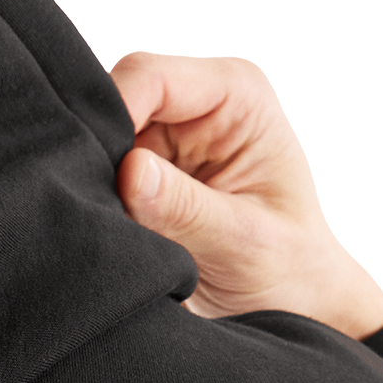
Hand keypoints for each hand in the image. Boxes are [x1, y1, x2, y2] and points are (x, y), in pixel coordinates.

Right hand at [108, 52, 382, 341]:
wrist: (291, 305)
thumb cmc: (289, 267)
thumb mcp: (243, 242)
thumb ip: (185, 207)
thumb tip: (130, 172)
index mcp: (236, 96)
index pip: (151, 78)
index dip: (114, 113)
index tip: (102, 172)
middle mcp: (194, 105)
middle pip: (111, 101)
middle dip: (96, 152)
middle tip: (96, 208)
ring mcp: (162, 138)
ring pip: (93, 140)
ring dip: (92, 182)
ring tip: (111, 227)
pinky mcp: (139, 172)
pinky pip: (93, 174)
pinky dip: (91, 202)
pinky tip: (104, 231)